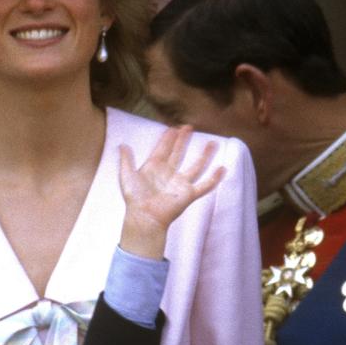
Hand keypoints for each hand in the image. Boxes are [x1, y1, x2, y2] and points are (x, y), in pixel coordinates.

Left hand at [118, 126, 225, 258]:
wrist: (144, 217)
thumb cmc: (134, 198)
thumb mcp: (127, 176)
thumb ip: (126, 160)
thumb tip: (122, 145)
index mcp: (154, 167)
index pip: (163, 148)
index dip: (168, 138)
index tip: (174, 128)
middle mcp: (169, 173)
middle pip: (179, 153)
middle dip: (184, 140)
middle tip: (189, 127)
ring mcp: (180, 183)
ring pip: (196, 166)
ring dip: (204, 155)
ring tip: (212, 143)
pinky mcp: (188, 194)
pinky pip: (204, 185)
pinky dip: (214, 178)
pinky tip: (222, 169)